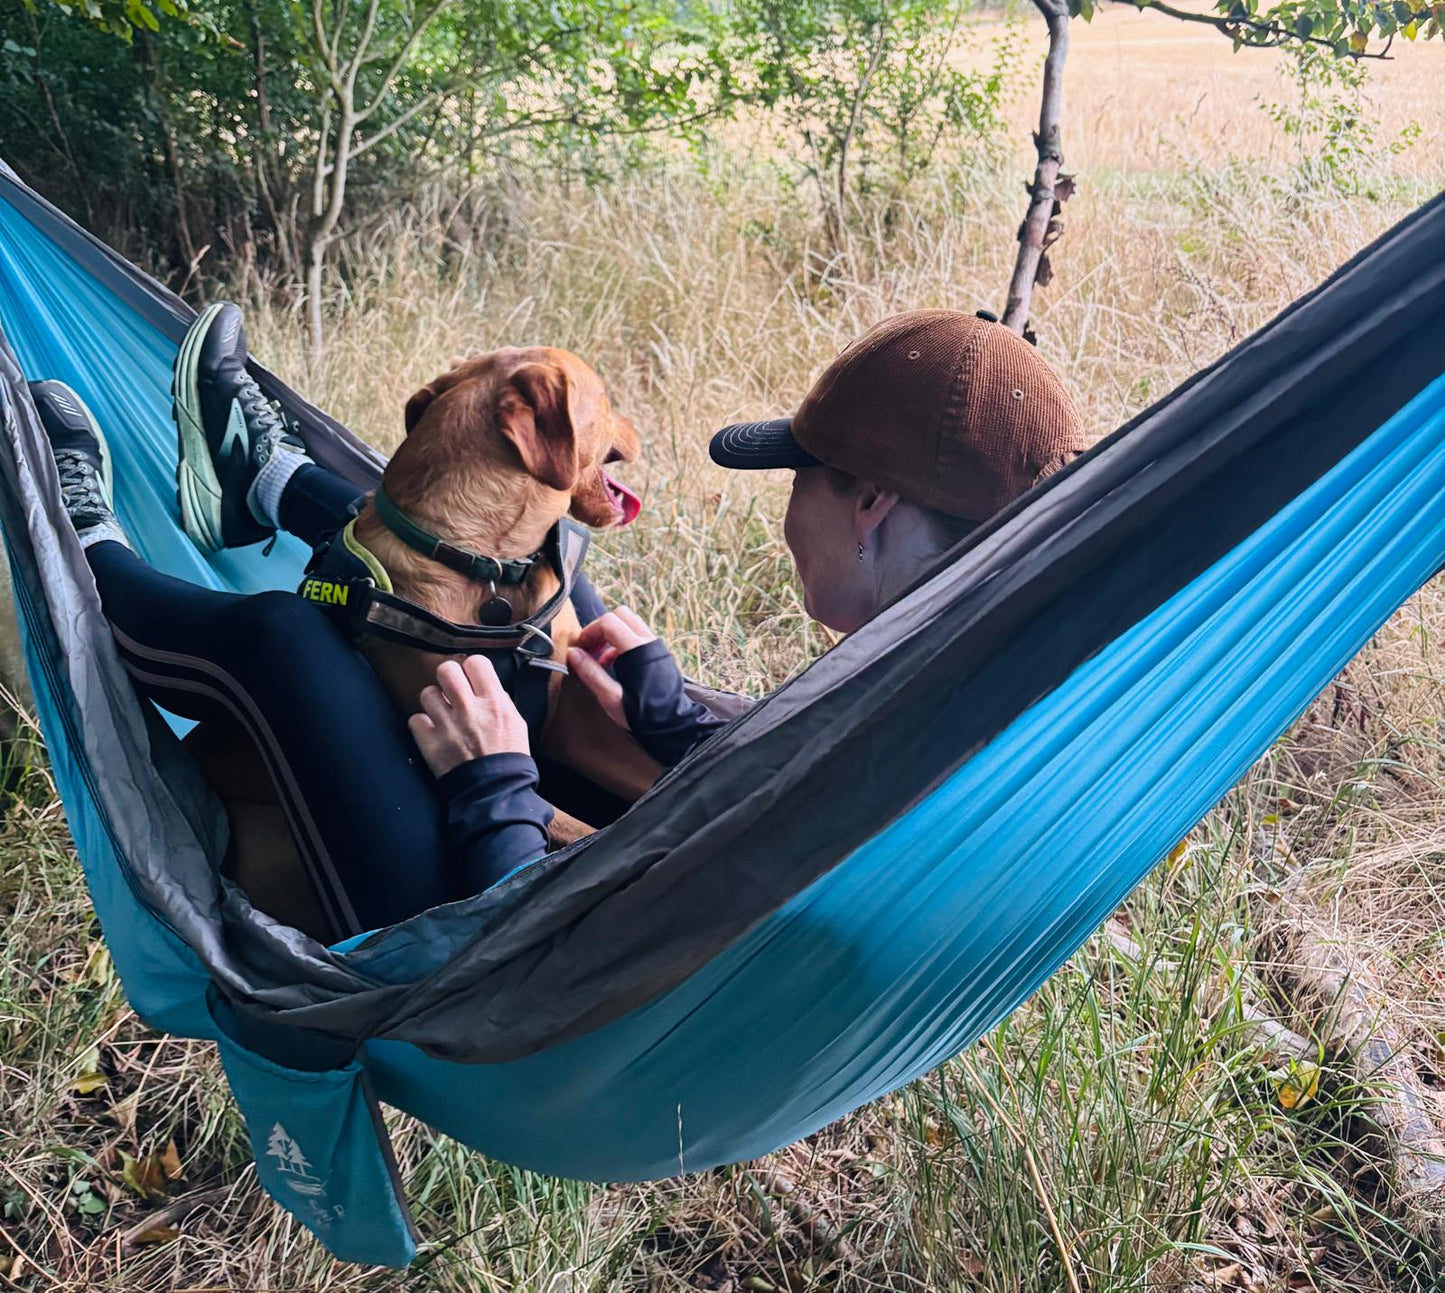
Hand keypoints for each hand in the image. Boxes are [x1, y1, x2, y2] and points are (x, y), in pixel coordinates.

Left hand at [408, 656, 529, 777]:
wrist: (495, 792)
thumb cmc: (509, 759)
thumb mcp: (517, 723)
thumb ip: (501, 701)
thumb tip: (488, 687)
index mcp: (494, 702)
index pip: (476, 662)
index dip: (472, 668)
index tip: (471, 678)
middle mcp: (469, 709)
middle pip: (446, 670)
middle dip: (448, 678)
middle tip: (452, 690)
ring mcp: (447, 725)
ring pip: (427, 693)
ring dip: (434, 702)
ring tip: (442, 714)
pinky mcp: (430, 743)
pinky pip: (415, 719)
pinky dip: (422, 726)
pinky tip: (433, 732)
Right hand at [565, 607, 655, 729]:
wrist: (672, 724)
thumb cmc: (643, 714)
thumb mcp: (611, 697)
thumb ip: (591, 673)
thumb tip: (573, 653)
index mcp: (637, 650)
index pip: (609, 622)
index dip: (590, 631)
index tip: (581, 647)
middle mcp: (649, 642)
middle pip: (621, 616)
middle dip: (601, 628)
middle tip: (590, 648)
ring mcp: (657, 646)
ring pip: (630, 624)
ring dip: (612, 636)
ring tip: (600, 660)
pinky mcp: (659, 654)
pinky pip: (638, 637)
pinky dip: (622, 643)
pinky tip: (614, 665)